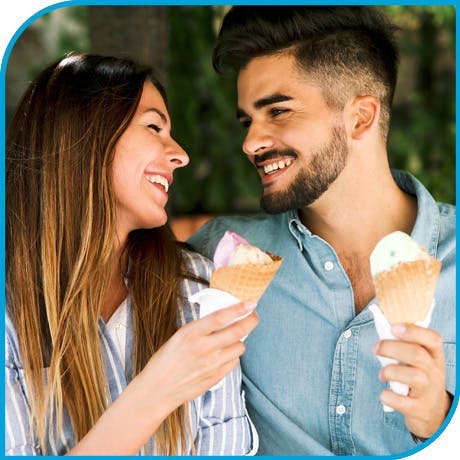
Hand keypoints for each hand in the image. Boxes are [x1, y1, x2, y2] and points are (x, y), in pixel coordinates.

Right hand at [139, 301, 257, 412]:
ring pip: (240, 347)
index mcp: (191, 333)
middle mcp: (203, 348)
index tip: (250, 303)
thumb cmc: (165, 361)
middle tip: (253, 315)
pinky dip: (232, 356)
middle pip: (237, 331)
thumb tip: (223, 318)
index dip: (238, 308)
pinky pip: (234, 362)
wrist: (157, 390)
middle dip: (251, 320)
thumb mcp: (178, 337)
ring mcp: (211, 365)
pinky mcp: (216, 378)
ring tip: (232, 339)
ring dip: (239, 340)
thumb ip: (200, 329)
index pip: (220, 317)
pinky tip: (224, 354)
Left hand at [373, 323, 450, 437]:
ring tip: (381, 374)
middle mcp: (435, 373)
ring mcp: (429, 392)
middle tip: (375, 348)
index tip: (393, 327)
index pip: (433, 339)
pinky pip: (403, 402)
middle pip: (417, 355)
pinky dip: (389, 397)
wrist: (434, 411)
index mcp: (435, 356)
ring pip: (413, 376)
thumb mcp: (421, 360)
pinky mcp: (420, 409)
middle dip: (391, 348)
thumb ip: (407, 345)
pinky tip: (384, 394)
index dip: (413, 331)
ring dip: (390, 371)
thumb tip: (382, 329)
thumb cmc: (420, 377)